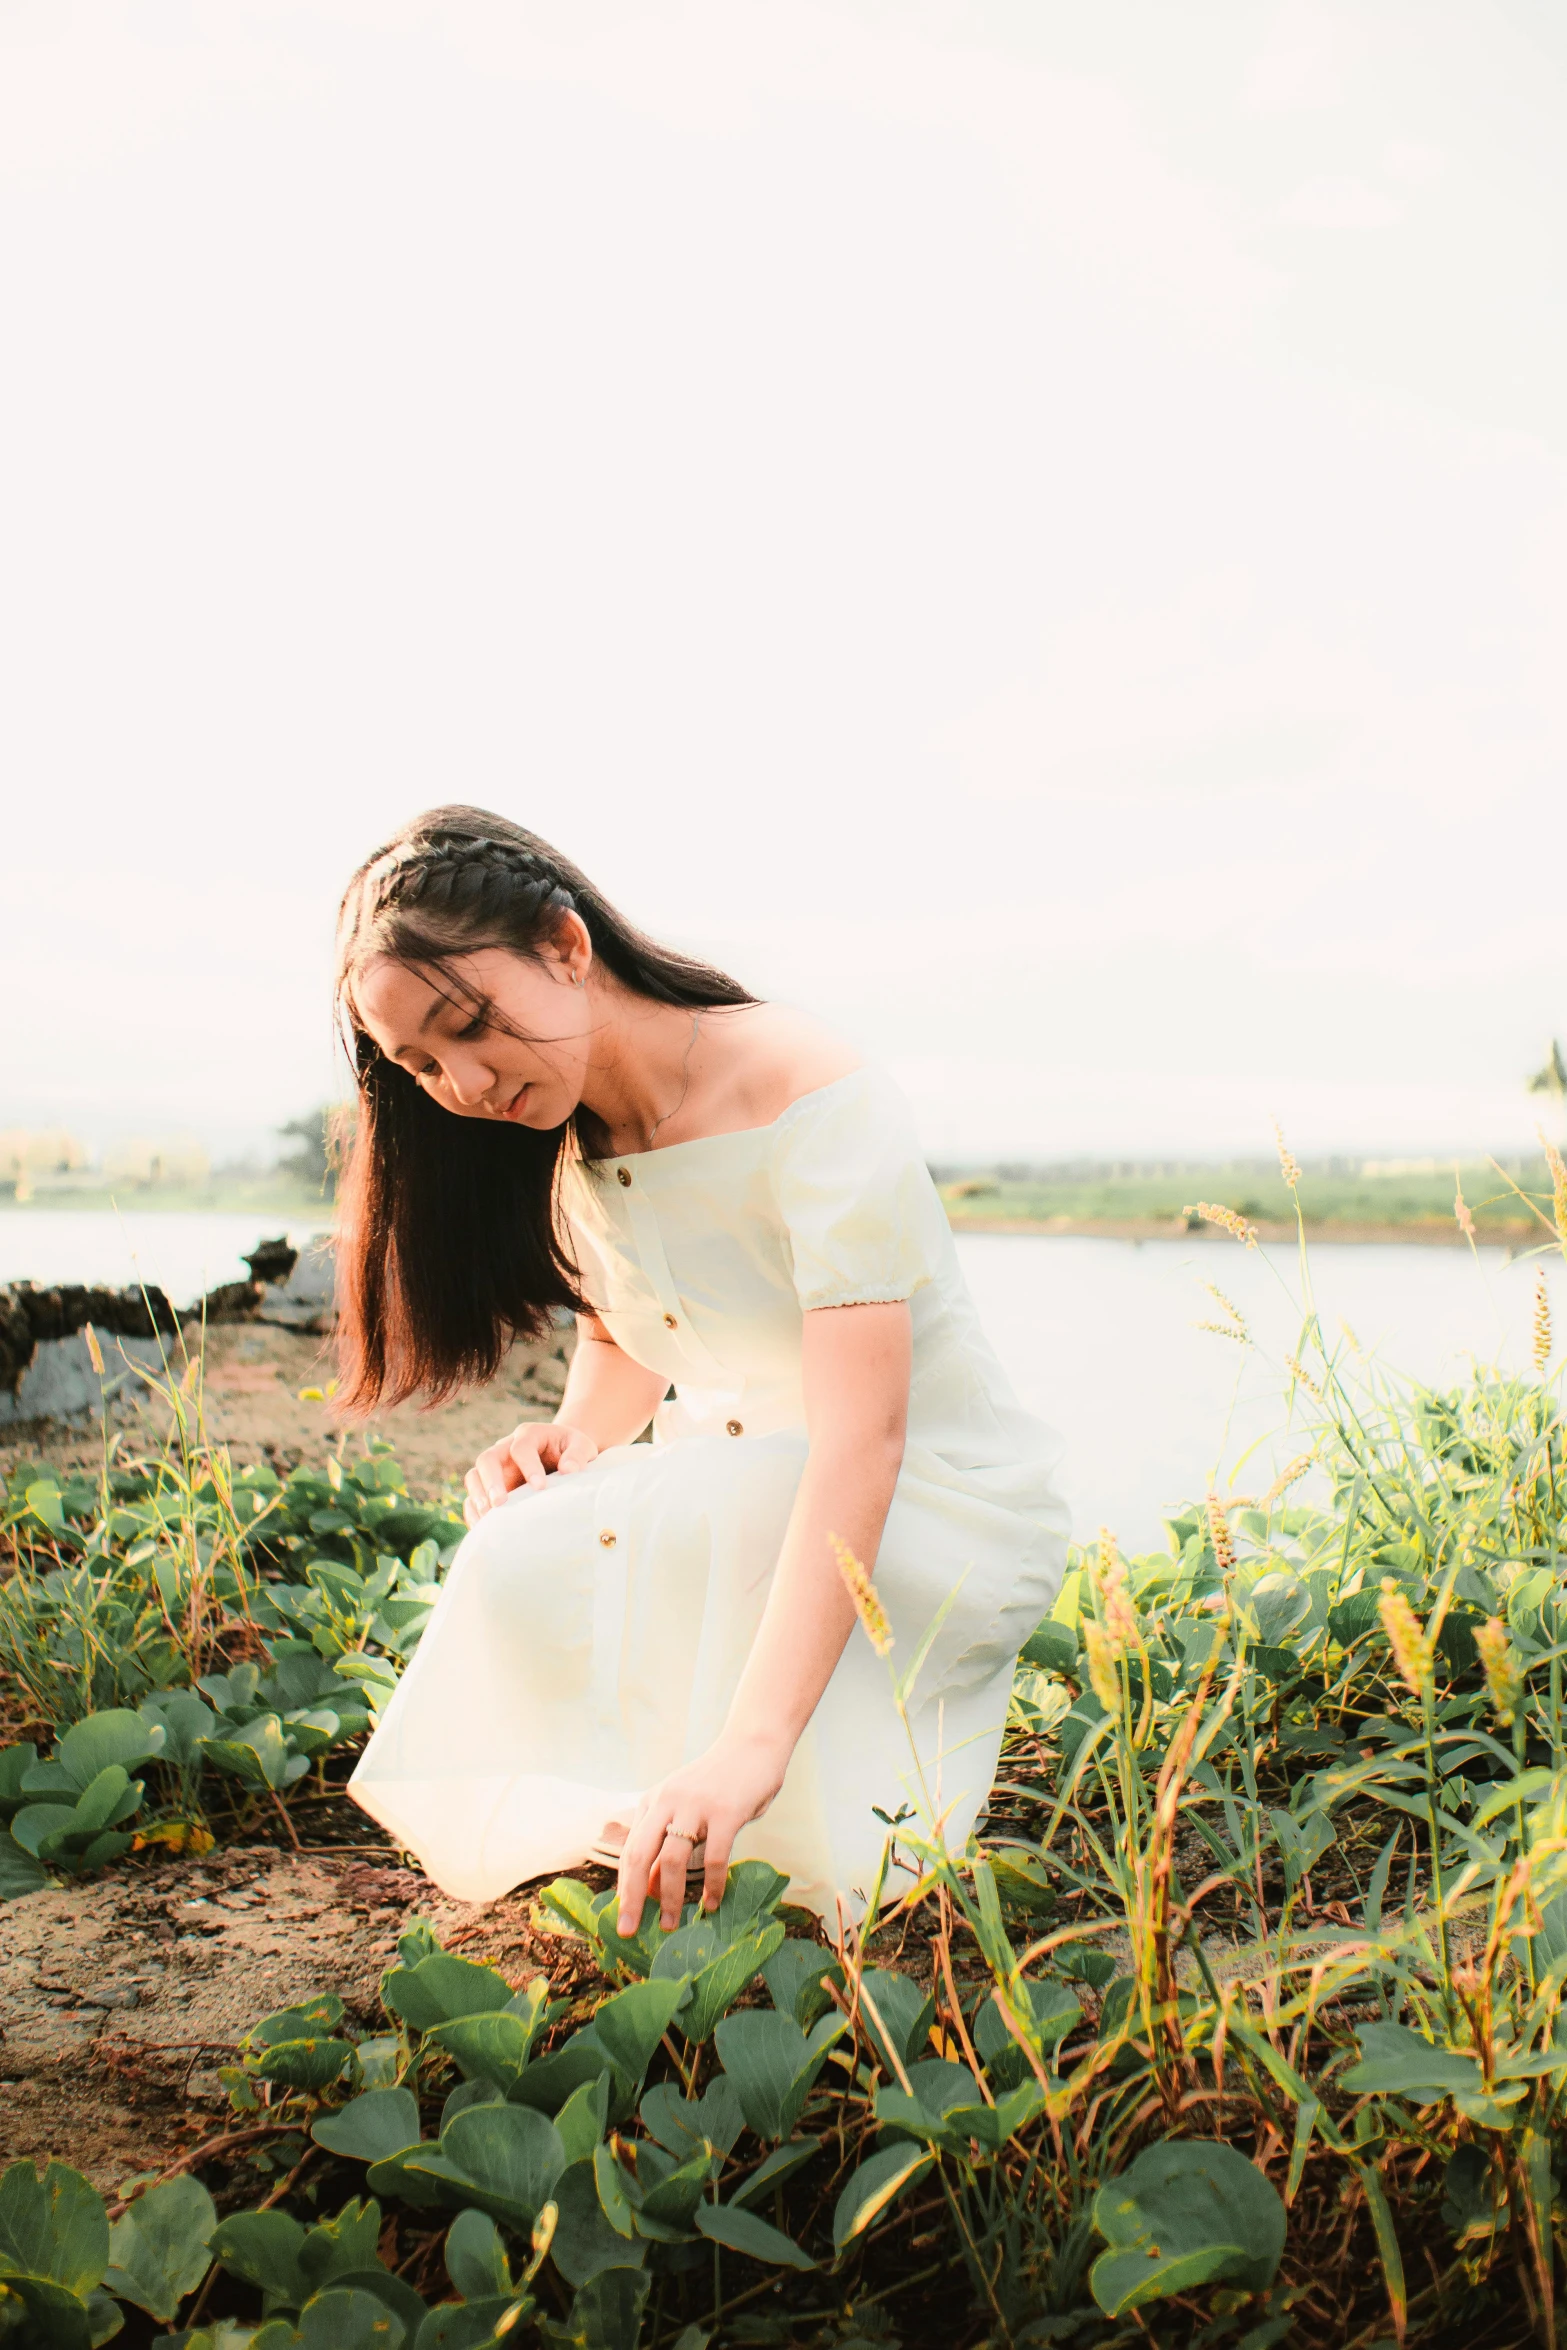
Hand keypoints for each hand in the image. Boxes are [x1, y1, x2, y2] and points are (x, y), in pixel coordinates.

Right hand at [463, 1421, 599, 1525]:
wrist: (562, 1456)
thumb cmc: (572, 1451)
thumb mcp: (582, 1446)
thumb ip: (578, 1454)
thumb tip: (568, 1470)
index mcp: (529, 1435)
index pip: (521, 1448)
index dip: (528, 1466)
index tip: (540, 1487)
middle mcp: (506, 1449)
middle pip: (487, 1459)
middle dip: (491, 1482)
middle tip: (500, 1503)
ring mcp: (495, 1469)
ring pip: (474, 1477)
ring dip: (478, 1496)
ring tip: (487, 1518)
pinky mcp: (490, 1487)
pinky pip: (473, 1497)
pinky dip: (474, 1512)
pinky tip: (483, 1528)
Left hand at [617, 1729, 791, 1930]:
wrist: (753, 1745)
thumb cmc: (718, 1783)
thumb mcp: (686, 1809)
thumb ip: (668, 1842)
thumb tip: (652, 1889)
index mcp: (654, 1801)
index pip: (631, 1850)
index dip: (625, 1886)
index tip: (622, 1916)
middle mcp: (669, 1802)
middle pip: (640, 1855)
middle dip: (632, 1897)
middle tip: (628, 1929)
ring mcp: (697, 1807)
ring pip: (674, 1860)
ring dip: (671, 1897)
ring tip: (671, 1924)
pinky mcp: (726, 1813)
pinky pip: (715, 1858)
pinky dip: (712, 1886)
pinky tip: (712, 1904)